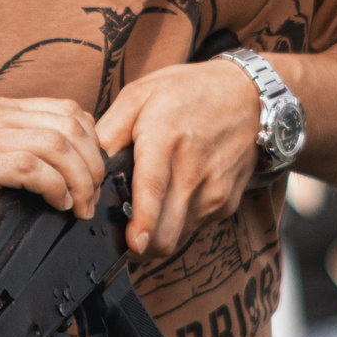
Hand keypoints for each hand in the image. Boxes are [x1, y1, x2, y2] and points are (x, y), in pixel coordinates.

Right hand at [0, 97, 104, 265]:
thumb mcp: (2, 168)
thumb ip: (35, 156)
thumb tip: (87, 170)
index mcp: (2, 112)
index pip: (69, 110)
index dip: (92, 144)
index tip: (95, 178)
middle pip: (69, 124)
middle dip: (92, 165)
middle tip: (91, 198)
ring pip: (56, 143)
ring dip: (79, 179)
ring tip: (78, 206)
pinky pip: (32, 167)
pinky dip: (54, 187)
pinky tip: (57, 204)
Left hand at [94, 58, 262, 258]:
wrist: (249, 97)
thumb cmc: (189, 93)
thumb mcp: (140, 94)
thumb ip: (109, 130)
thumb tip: (86, 161)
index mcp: (165, 139)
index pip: (154, 189)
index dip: (143, 222)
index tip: (133, 244)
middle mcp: (193, 170)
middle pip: (166, 231)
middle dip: (140, 243)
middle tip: (120, 236)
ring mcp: (213, 191)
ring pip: (178, 235)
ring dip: (158, 234)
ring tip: (146, 213)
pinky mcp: (226, 203)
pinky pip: (194, 226)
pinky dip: (177, 222)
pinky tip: (173, 198)